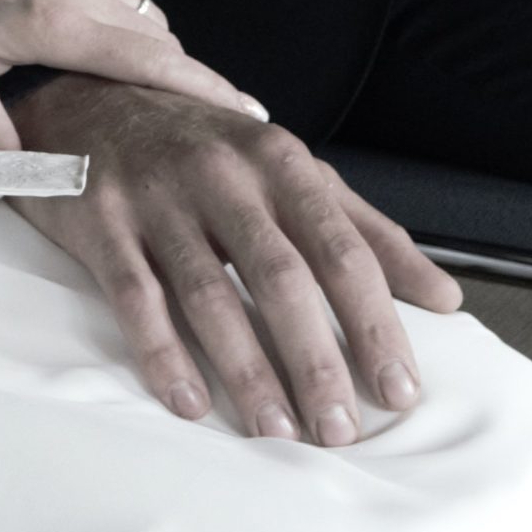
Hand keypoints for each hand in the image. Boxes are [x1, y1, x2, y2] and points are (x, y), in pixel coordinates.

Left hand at [0, 0, 265, 149]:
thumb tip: (12, 187)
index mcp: (57, 20)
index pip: (153, 62)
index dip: (204, 90)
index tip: (248, 112)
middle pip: (158, 40)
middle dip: (182, 79)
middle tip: (200, 117)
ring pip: (140, 11)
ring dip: (148, 49)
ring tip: (144, 89)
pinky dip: (122, 16)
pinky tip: (99, 40)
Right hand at [9, 75, 463, 444]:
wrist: (91, 101)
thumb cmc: (201, 147)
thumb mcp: (288, 170)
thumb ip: (364, 230)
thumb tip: (441, 297)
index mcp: (279, 162)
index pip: (341, 251)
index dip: (374, 324)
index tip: (397, 390)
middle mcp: (220, 175)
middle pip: (279, 277)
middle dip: (314, 359)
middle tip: (338, 427)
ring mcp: (155, 198)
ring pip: (208, 294)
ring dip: (245, 369)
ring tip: (275, 430)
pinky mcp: (100, 222)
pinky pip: (134, 297)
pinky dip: (162, 353)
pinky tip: (189, 402)